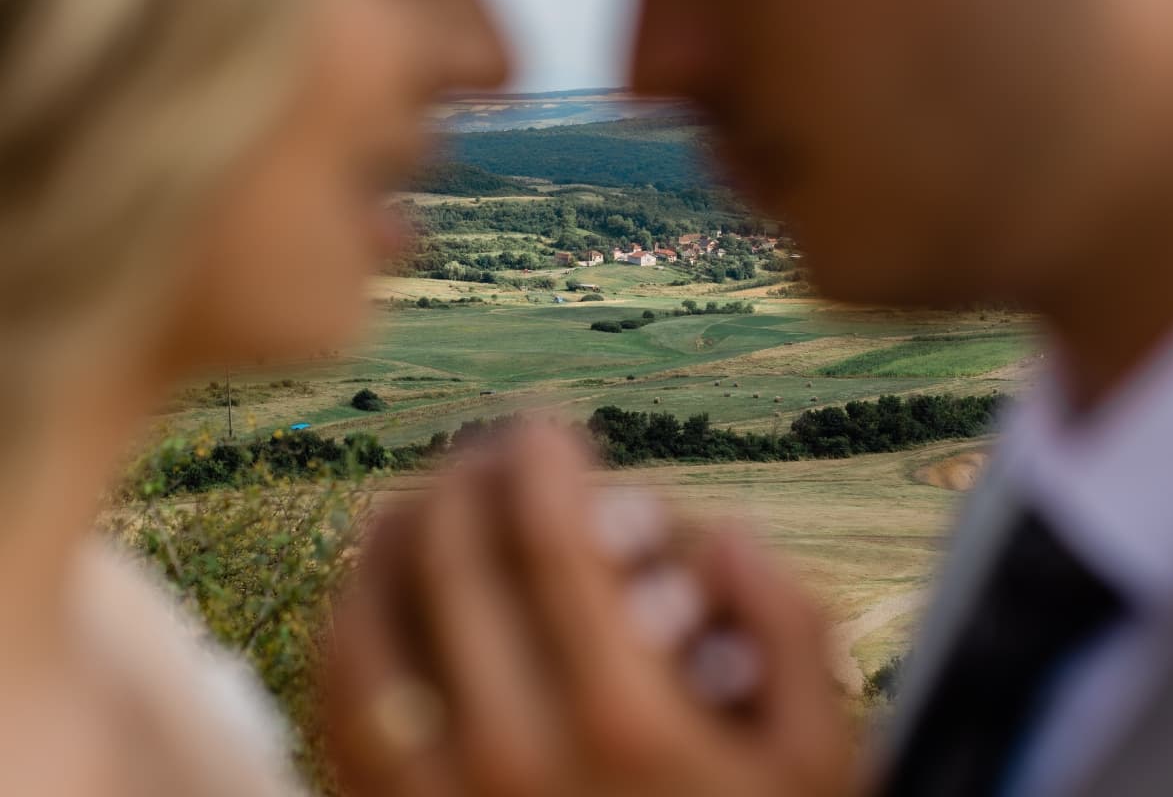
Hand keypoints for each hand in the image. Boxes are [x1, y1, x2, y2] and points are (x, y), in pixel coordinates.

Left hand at [323, 427, 856, 796]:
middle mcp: (508, 752)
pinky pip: (331, 694)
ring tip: (432, 499)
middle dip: (473, 473)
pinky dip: (347, 614)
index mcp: (624, 722)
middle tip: (498, 453)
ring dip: (394, 528)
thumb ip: (788, 631)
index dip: (542, 457)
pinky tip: (379, 592)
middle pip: (451, 550)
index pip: (549, 533)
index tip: (551, 430)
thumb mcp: (820, 766)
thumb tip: (725, 531)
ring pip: (365, 609)